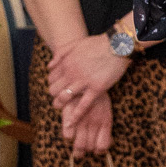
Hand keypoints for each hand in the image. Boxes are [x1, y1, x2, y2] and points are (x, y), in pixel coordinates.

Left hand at [46, 30, 128, 156]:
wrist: (116, 46)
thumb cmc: (97, 44)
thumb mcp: (75, 44)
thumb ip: (60, 54)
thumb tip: (49, 66)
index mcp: (66, 62)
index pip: (51, 78)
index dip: (52, 85)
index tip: (57, 88)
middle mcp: (72, 73)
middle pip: (55, 90)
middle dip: (54, 96)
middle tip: (58, 100)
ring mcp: (83, 81)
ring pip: (65, 98)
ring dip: (60, 105)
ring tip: (61, 110)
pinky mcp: (96, 89)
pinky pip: (83, 105)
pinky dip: (75, 115)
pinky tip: (70, 123)